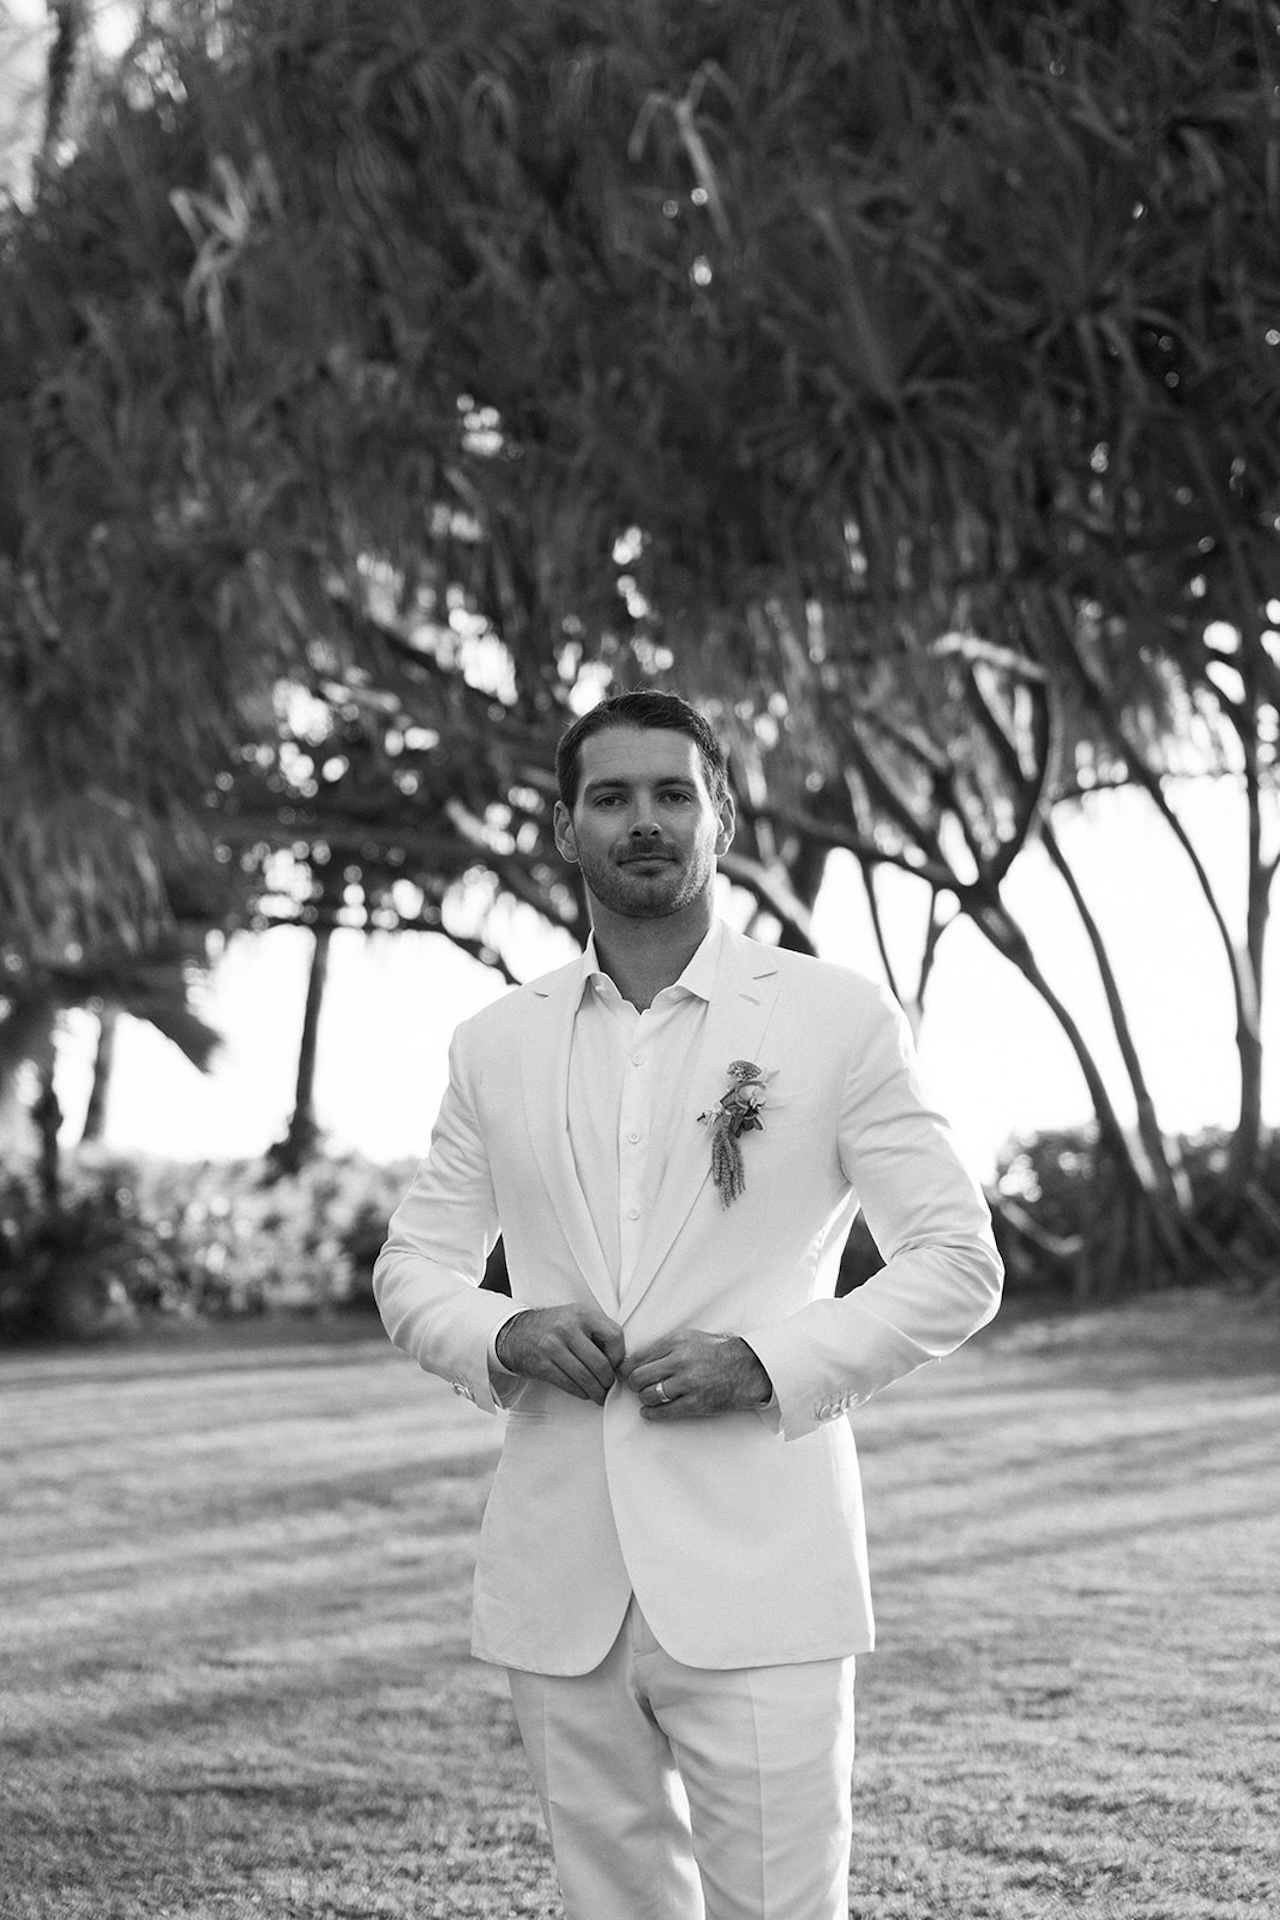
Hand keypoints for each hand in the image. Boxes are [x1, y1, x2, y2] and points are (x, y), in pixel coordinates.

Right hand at [495, 1306, 625, 1404]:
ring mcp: (553, 1347)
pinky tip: (584, 1392)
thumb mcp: (576, 1317)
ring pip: (586, 1377)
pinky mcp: (543, 1365)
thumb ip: (597, 1332)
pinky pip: (569, 1384)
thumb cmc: (551, 1327)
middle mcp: (567, 1328)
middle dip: (608, 1380)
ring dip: (596, 1391)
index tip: (616, 1365)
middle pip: (600, 1363)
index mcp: (581, 1314)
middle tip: (609, 1386)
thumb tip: (619, 1359)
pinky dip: (581, 1392)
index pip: (614, 1336)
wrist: (516, 1332)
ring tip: (599, 1394)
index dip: (619, 1356)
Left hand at [623, 1330, 772, 1420]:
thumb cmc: (717, 1352)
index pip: (639, 1358)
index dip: (627, 1368)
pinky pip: (664, 1411)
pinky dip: (652, 1414)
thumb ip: (664, 1347)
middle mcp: (679, 1361)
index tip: (625, 1373)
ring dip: (644, 1398)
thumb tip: (636, 1360)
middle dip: (634, 1384)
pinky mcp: (695, 1403)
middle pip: (639, 1377)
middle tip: (636, 1387)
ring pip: (649, 1395)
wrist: (747, 1367)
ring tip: (647, 1397)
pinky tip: (649, 1412)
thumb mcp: (689, 1338)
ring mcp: (687, 1383)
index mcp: (676, 1342)